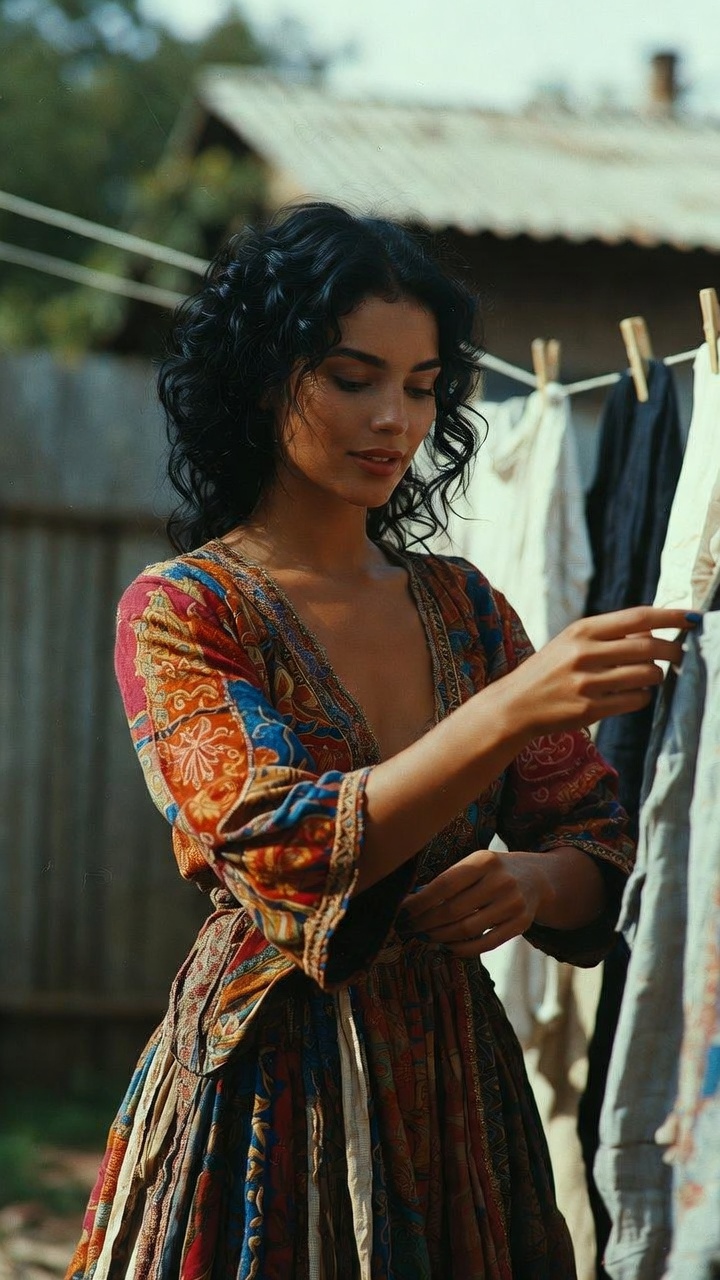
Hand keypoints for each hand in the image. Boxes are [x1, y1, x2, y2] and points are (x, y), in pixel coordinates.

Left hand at [401, 848, 550, 957]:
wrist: (536, 878)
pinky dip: (461, 949)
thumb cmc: (493, 871)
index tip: (403, 910)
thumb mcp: (475, 863)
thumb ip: (448, 879)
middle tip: (409, 927)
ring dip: (439, 936)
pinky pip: (484, 944)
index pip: (444, 884)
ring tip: (425, 935)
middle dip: (425, 922)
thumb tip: (412, 901)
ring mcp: (513, 904)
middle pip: (453, 909)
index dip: (420, 901)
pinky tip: (447, 946)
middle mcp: (501, 881)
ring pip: (466, 929)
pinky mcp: (520, 925)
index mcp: (484, 860)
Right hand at [503, 606, 695, 736]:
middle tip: (678, 654)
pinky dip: (642, 697)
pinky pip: (635, 700)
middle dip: (673, 651)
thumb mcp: (571, 642)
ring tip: (648, 677)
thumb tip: (654, 632)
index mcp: (582, 630)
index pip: (638, 617)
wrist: (516, 705)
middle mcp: (584, 653)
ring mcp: (587, 683)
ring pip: (647, 675)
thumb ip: (608, 635)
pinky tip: (634, 695)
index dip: (670, 617)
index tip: (692, 618)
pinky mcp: (589, 709)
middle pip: (649, 647)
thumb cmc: (550, 670)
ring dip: (656, 677)